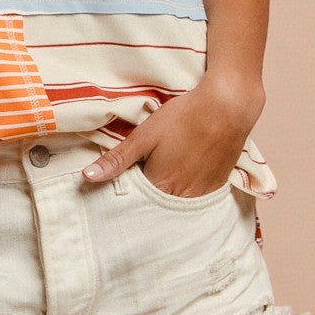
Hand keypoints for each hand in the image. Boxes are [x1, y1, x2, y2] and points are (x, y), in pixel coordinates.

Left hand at [81, 76, 264, 197]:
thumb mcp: (145, 135)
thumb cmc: (183, 117)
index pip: (134, 202)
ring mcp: (202, 195)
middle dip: (143, 199)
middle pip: (155, 206)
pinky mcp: (216, 187)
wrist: (227, 107)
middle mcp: (181, 198)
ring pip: (175, 205)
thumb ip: (117, 159)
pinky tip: (181, 177)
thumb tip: (87, 178)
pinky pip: (195, 200)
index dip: (125, 192)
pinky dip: (184, 194)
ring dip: (164, 197)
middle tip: (137, 178)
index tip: (118, 184)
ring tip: (159, 176)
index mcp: (160, 186)